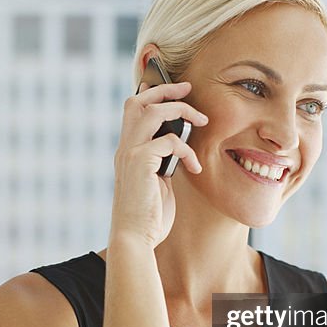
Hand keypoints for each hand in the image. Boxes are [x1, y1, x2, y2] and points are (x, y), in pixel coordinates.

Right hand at [109, 81, 207, 247]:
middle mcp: (125, 148)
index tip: (175, 90)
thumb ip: (162, 162)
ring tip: (202, 120)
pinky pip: (170, 141)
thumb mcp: (157, 182)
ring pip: (153, 111)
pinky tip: (195, 168)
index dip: (151, 95)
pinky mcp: (141, 163)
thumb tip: (177, 147)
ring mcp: (130, 153)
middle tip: (188, 88)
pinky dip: (188, 151)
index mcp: (127, 151)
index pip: (133, 111)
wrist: (135, 238)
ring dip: (181, 110)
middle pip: (138, 101)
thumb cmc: (149, 216)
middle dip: (164, 90)